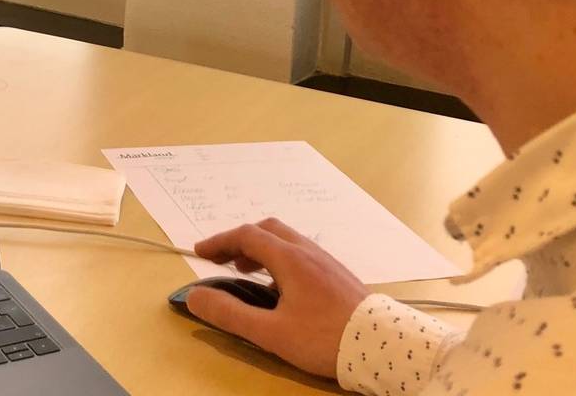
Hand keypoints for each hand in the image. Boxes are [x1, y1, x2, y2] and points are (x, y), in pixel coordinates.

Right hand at [186, 218, 368, 378]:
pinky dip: (279, 257)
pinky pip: (302, 252)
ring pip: (287, 240)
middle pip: (268, 230)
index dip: (219, 241)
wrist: (380, 345)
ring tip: (247, 271)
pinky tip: (280, 284)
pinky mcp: (337, 274)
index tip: (200, 253)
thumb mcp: (270, 332)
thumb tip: (195, 297)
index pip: (246, 236)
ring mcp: (326, 260)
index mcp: (289, 259)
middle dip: (240, 240)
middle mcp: (308, 252)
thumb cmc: (323, 338)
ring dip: (261, 248)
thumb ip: (230, 314)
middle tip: (223, 260)